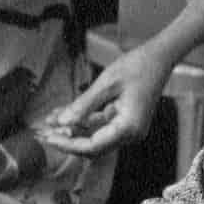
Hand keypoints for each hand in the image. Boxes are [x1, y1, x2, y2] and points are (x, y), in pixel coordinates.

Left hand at [39, 41, 169, 157]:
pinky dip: (82, 120)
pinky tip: (63, 113)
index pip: (93, 146)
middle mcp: (130, 134)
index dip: (68, 145)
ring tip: (49, 120)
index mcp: (129, 128)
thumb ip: (83, 105)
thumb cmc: (137, 66)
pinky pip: (100, 125)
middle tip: (43, 132)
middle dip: (68, 140)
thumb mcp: (106, 83)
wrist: (159, 57)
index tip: (49, 138)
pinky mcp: (125, 121)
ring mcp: (128, 129)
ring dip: (72, 129)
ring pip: (94, 136)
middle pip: (93, 146)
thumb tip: (61, 124)